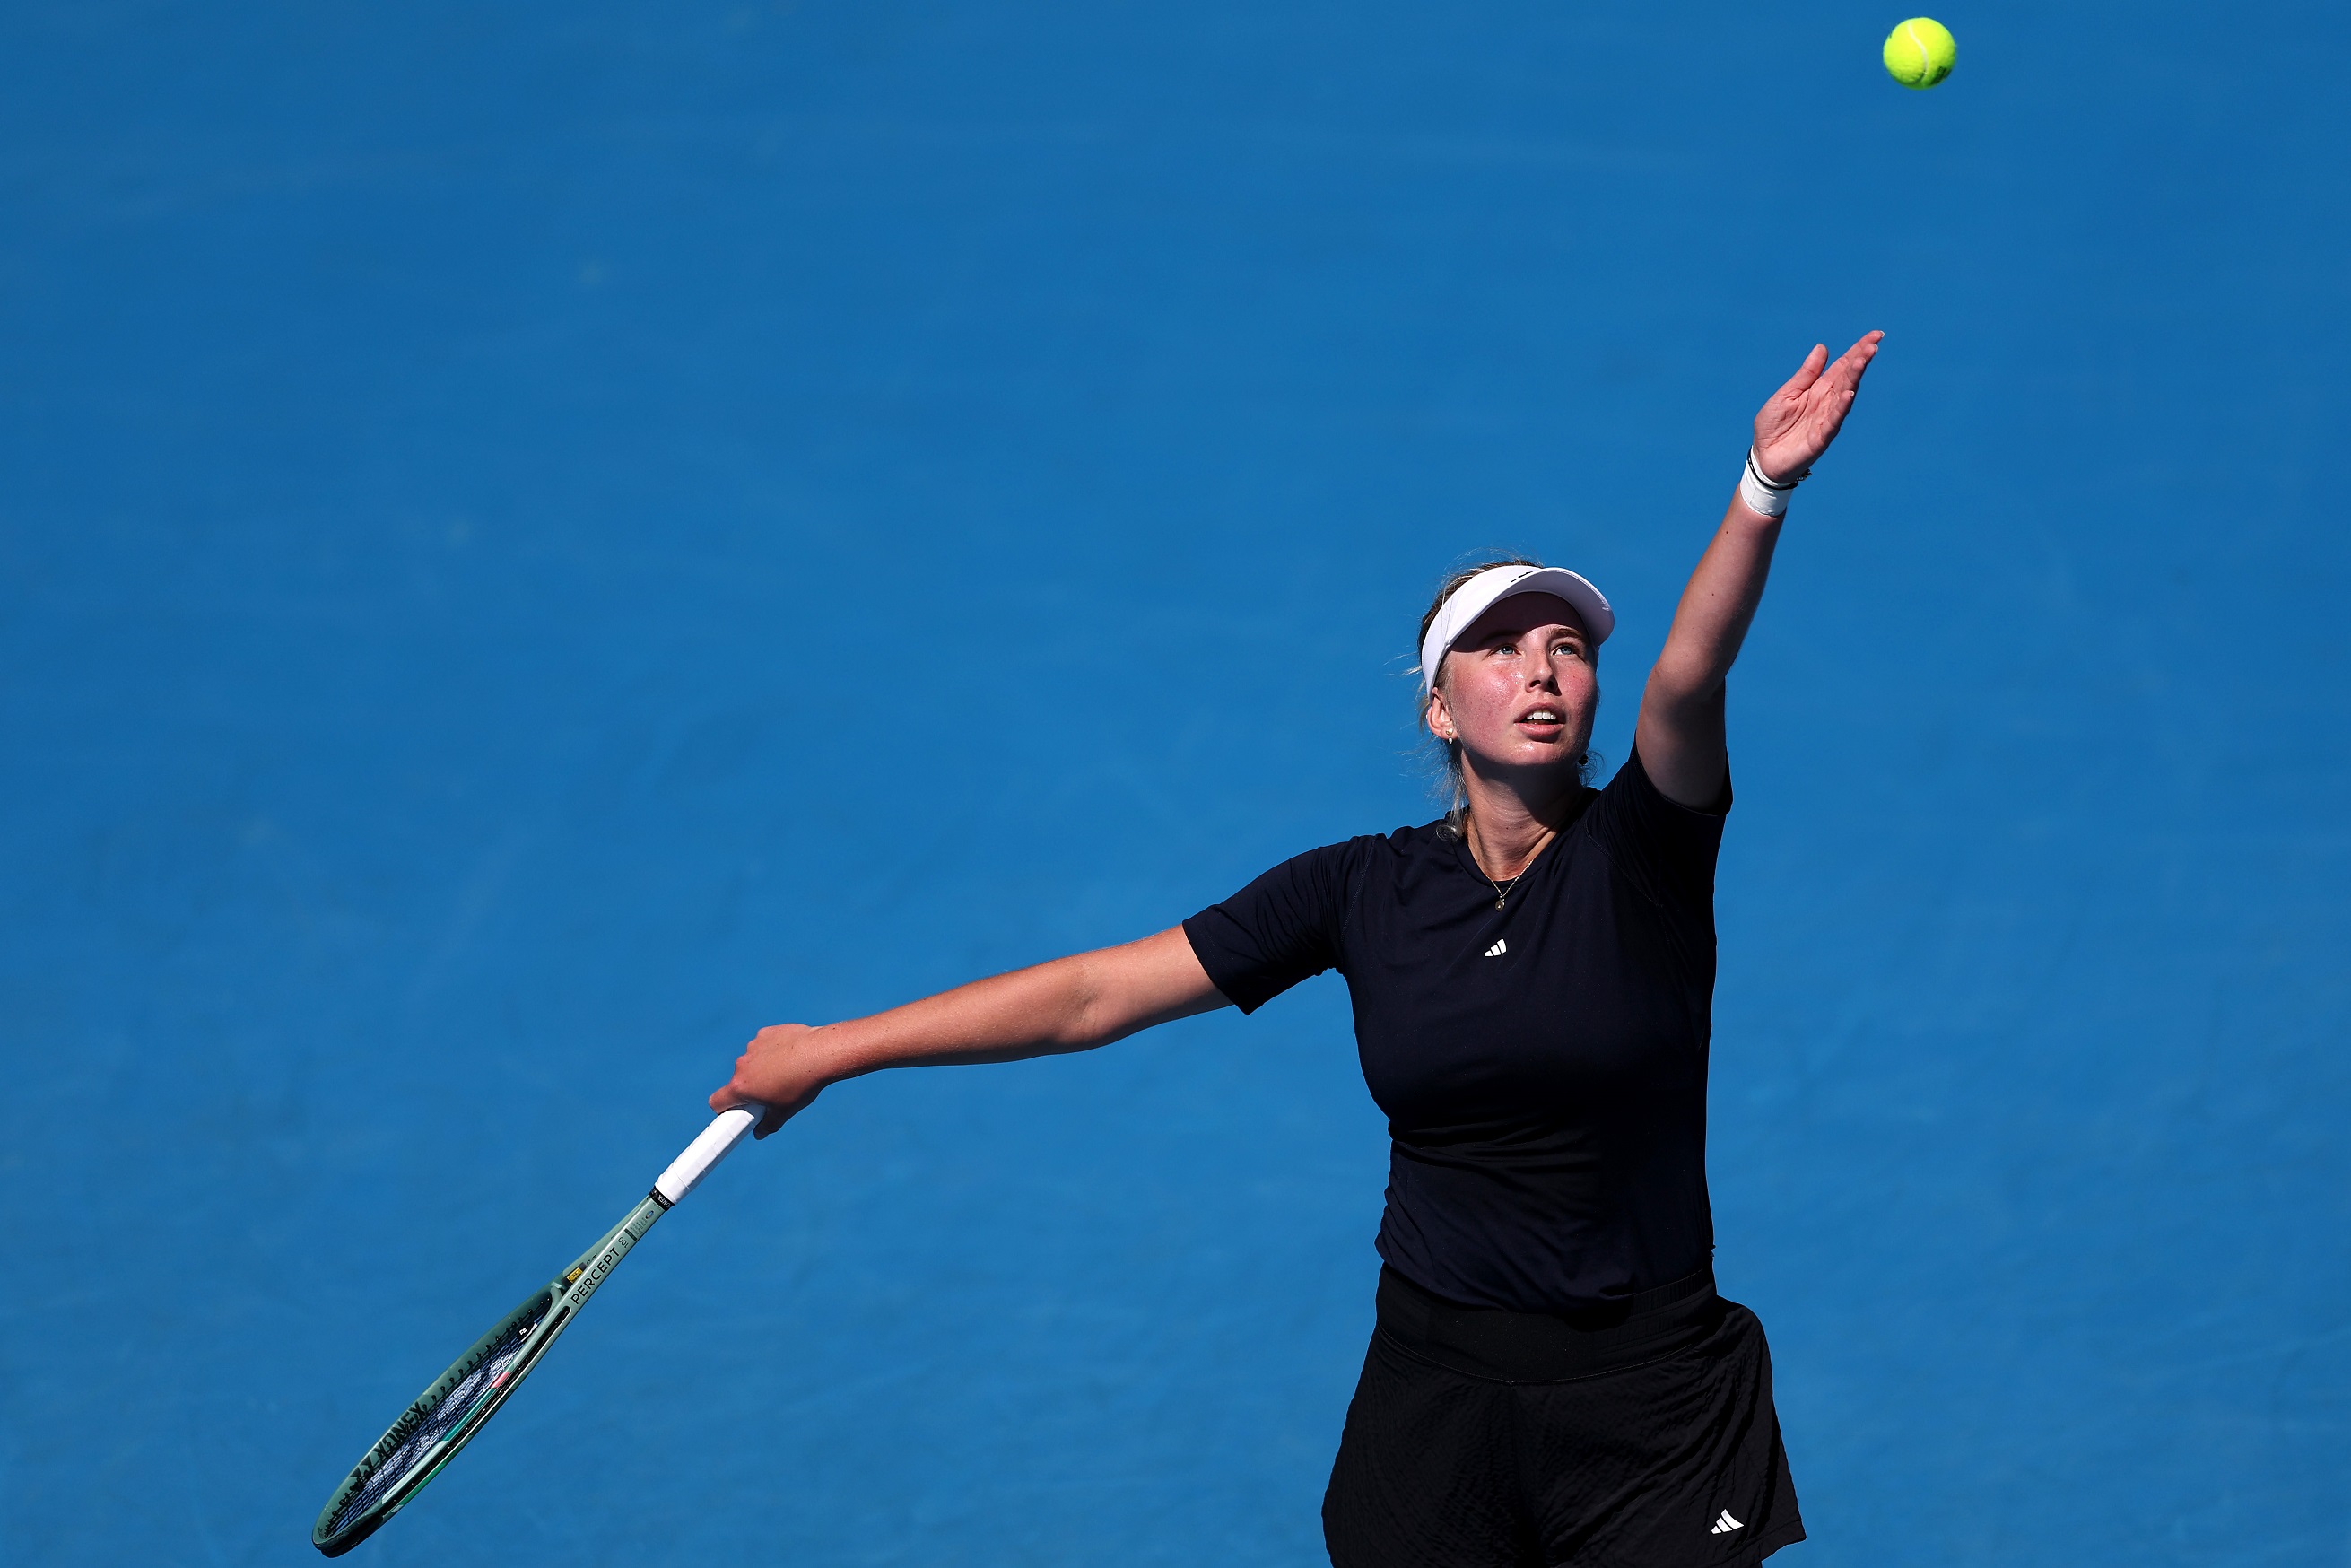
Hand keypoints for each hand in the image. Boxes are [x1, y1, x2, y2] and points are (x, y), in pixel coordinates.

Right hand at [710, 1023, 833, 1136]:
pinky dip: (773, 1050)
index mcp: (741, 1086)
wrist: (821, 1053)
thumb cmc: (801, 1085)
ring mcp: (753, 1046)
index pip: (717, 1101)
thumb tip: (760, 1133)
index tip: (738, 1111)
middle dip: (751, 1088)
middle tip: (773, 1093)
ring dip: (762, 1067)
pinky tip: (791, 1054)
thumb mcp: (784, 1112)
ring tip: (788, 1072)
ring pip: (752, 1061)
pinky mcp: (766, 1033)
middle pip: (738, 1081)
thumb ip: (768, 1125)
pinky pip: (764, 1045)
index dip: (725, 1109)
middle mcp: (741, 1065)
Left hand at [1751, 331, 1882, 484]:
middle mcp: (1827, 401)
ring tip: (1863, 361)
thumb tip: (1822, 348)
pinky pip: (1834, 420)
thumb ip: (1805, 374)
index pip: (1843, 366)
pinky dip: (1841, 406)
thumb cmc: (1773, 426)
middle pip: (1848, 377)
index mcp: (1819, 388)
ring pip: (1845, 395)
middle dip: (1861, 360)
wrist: (1764, 458)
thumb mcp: (1786, 394)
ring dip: (1854, 378)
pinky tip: (1849, 393)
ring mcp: (1826, 419)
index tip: (1875, 335)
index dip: (1858, 350)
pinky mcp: (1821, 437)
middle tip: (1873, 344)